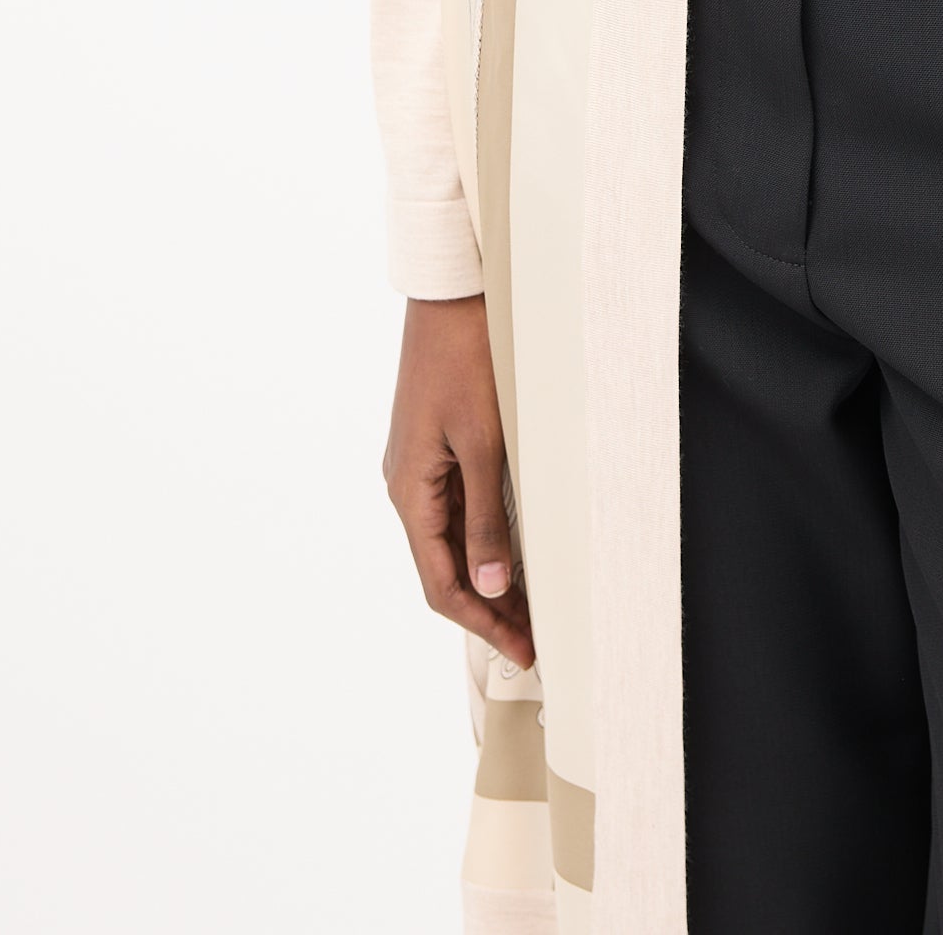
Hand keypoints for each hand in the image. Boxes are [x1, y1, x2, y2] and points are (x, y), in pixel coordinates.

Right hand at [382, 293, 534, 667]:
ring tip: (530, 604)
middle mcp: (407, 485)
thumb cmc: (468, 359)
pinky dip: (483, 539)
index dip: (482, 622)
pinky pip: (455, 509)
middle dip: (488, 608)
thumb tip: (488, 586)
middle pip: (444, 568)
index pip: (442, 582)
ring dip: (487, 576)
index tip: (524, 648)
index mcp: (410, 490)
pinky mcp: (436, 446)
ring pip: (450, 540)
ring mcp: (420, 466)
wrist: (453, 294)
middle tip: (535, 637)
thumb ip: (485, 516)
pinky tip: (513, 550)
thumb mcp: (484, 442)